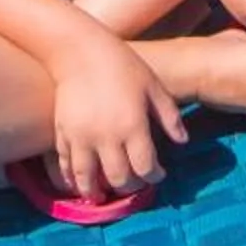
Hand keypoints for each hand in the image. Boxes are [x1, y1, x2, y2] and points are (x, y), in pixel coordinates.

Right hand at [44, 38, 185, 202]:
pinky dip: (73, 178)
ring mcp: (81, 138)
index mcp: (132, 126)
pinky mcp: (62, 134)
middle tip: (134, 184)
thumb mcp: (153, 87)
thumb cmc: (122, 65)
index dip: (155, 176)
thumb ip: (169, 116)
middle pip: (119, 179)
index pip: (146, 167)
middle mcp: (106, 137)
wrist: (79, 50)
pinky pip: (65, 166)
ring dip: (97, 192)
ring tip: (102, 195)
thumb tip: (183, 142)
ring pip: (88, 180)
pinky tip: (80, 181)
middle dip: (129, 187)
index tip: (158, 174)